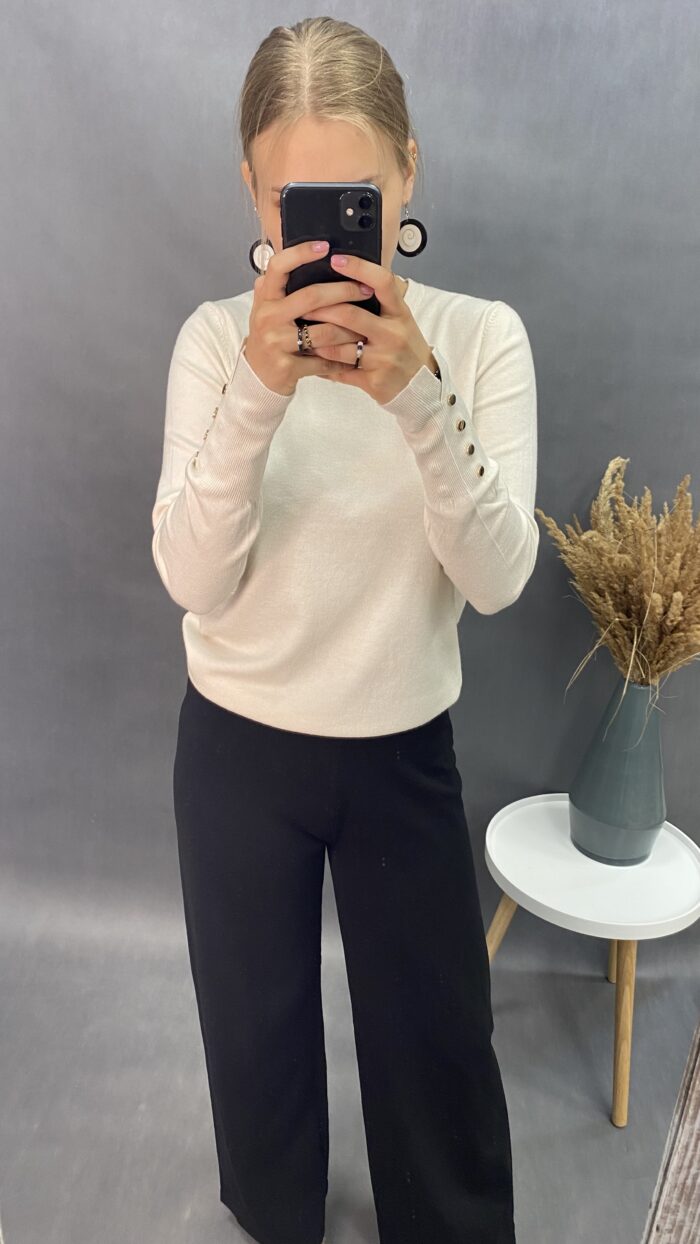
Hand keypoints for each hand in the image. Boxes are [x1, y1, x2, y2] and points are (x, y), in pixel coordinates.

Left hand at [304, 253, 435, 403]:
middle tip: (300, 304)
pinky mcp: (373, 381)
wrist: (420, 386)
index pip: (382, 282)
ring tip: (300, 333)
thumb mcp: (401, 319)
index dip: (359, 268)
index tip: (336, 258)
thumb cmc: (405, 346)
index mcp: (400, 313)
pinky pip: (340, 371)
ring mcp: (383, 359)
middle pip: (350, 315)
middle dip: (321, 309)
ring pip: (340, 347)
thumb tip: (351, 274)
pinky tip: (310, 359)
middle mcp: (393, 334)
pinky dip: (322, 365)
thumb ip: (380, 299)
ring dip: (316, 340)